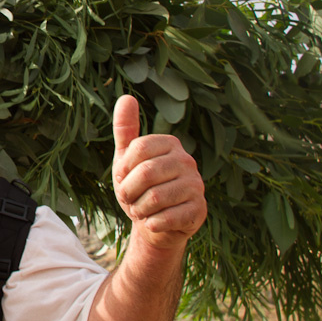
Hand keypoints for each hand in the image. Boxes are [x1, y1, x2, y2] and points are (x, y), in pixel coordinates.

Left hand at [112, 95, 205, 251]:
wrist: (154, 223)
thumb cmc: (139, 187)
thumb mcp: (126, 158)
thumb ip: (125, 129)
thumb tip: (126, 97)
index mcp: (170, 143)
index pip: (138, 148)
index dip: (123, 168)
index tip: (123, 177)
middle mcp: (187, 161)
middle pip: (145, 173)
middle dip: (128, 191)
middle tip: (129, 197)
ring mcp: (196, 186)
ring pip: (154, 198)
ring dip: (138, 209)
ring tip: (142, 209)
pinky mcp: (199, 210)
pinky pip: (165, 218)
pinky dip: (151, 223)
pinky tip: (155, 222)